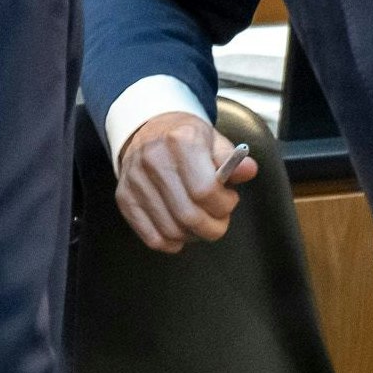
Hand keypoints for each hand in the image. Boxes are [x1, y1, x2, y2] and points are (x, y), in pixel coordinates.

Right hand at [114, 111, 254, 252]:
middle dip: (213, 227)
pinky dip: (171, 242)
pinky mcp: (124, 198)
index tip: (229, 200)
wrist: (148, 129)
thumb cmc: (186, 139)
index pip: (205, 190)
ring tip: (199, 220)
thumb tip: (248, 170)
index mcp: (180, 141)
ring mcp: (135, 181)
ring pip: (171, 231)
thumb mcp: (213, 140)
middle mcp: (153, 160)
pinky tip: (180, 228)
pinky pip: (151, 237)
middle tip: (219, 219)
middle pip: (188, 215)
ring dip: (193, 235)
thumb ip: (232, 159)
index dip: (224, 204)